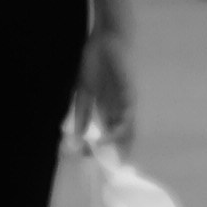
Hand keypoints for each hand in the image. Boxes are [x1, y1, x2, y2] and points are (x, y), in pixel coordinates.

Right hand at [78, 27, 135, 153]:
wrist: (107, 38)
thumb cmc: (96, 62)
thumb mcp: (83, 90)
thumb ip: (82, 112)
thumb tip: (77, 135)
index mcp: (108, 108)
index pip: (108, 133)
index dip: (102, 147)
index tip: (89, 159)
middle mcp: (119, 108)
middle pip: (121, 136)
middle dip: (114, 151)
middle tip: (104, 167)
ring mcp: (125, 101)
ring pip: (126, 128)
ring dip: (116, 142)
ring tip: (103, 152)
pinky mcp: (129, 92)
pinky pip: (128, 113)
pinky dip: (120, 126)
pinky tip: (110, 134)